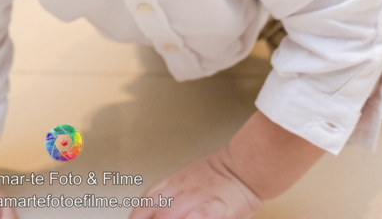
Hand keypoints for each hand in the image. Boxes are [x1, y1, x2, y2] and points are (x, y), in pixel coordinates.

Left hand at [128, 148, 260, 218]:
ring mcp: (197, 197)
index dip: (136, 215)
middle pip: (154, 209)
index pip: (145, 201)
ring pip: (169, 213)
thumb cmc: (220, 176)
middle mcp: (182, 190)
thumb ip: (170, 195)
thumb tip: (154, 212)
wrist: (245, 166)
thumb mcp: (188, 180)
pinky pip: (201, 214)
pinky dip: (193, 218)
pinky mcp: (216, 206)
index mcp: (174, 183)